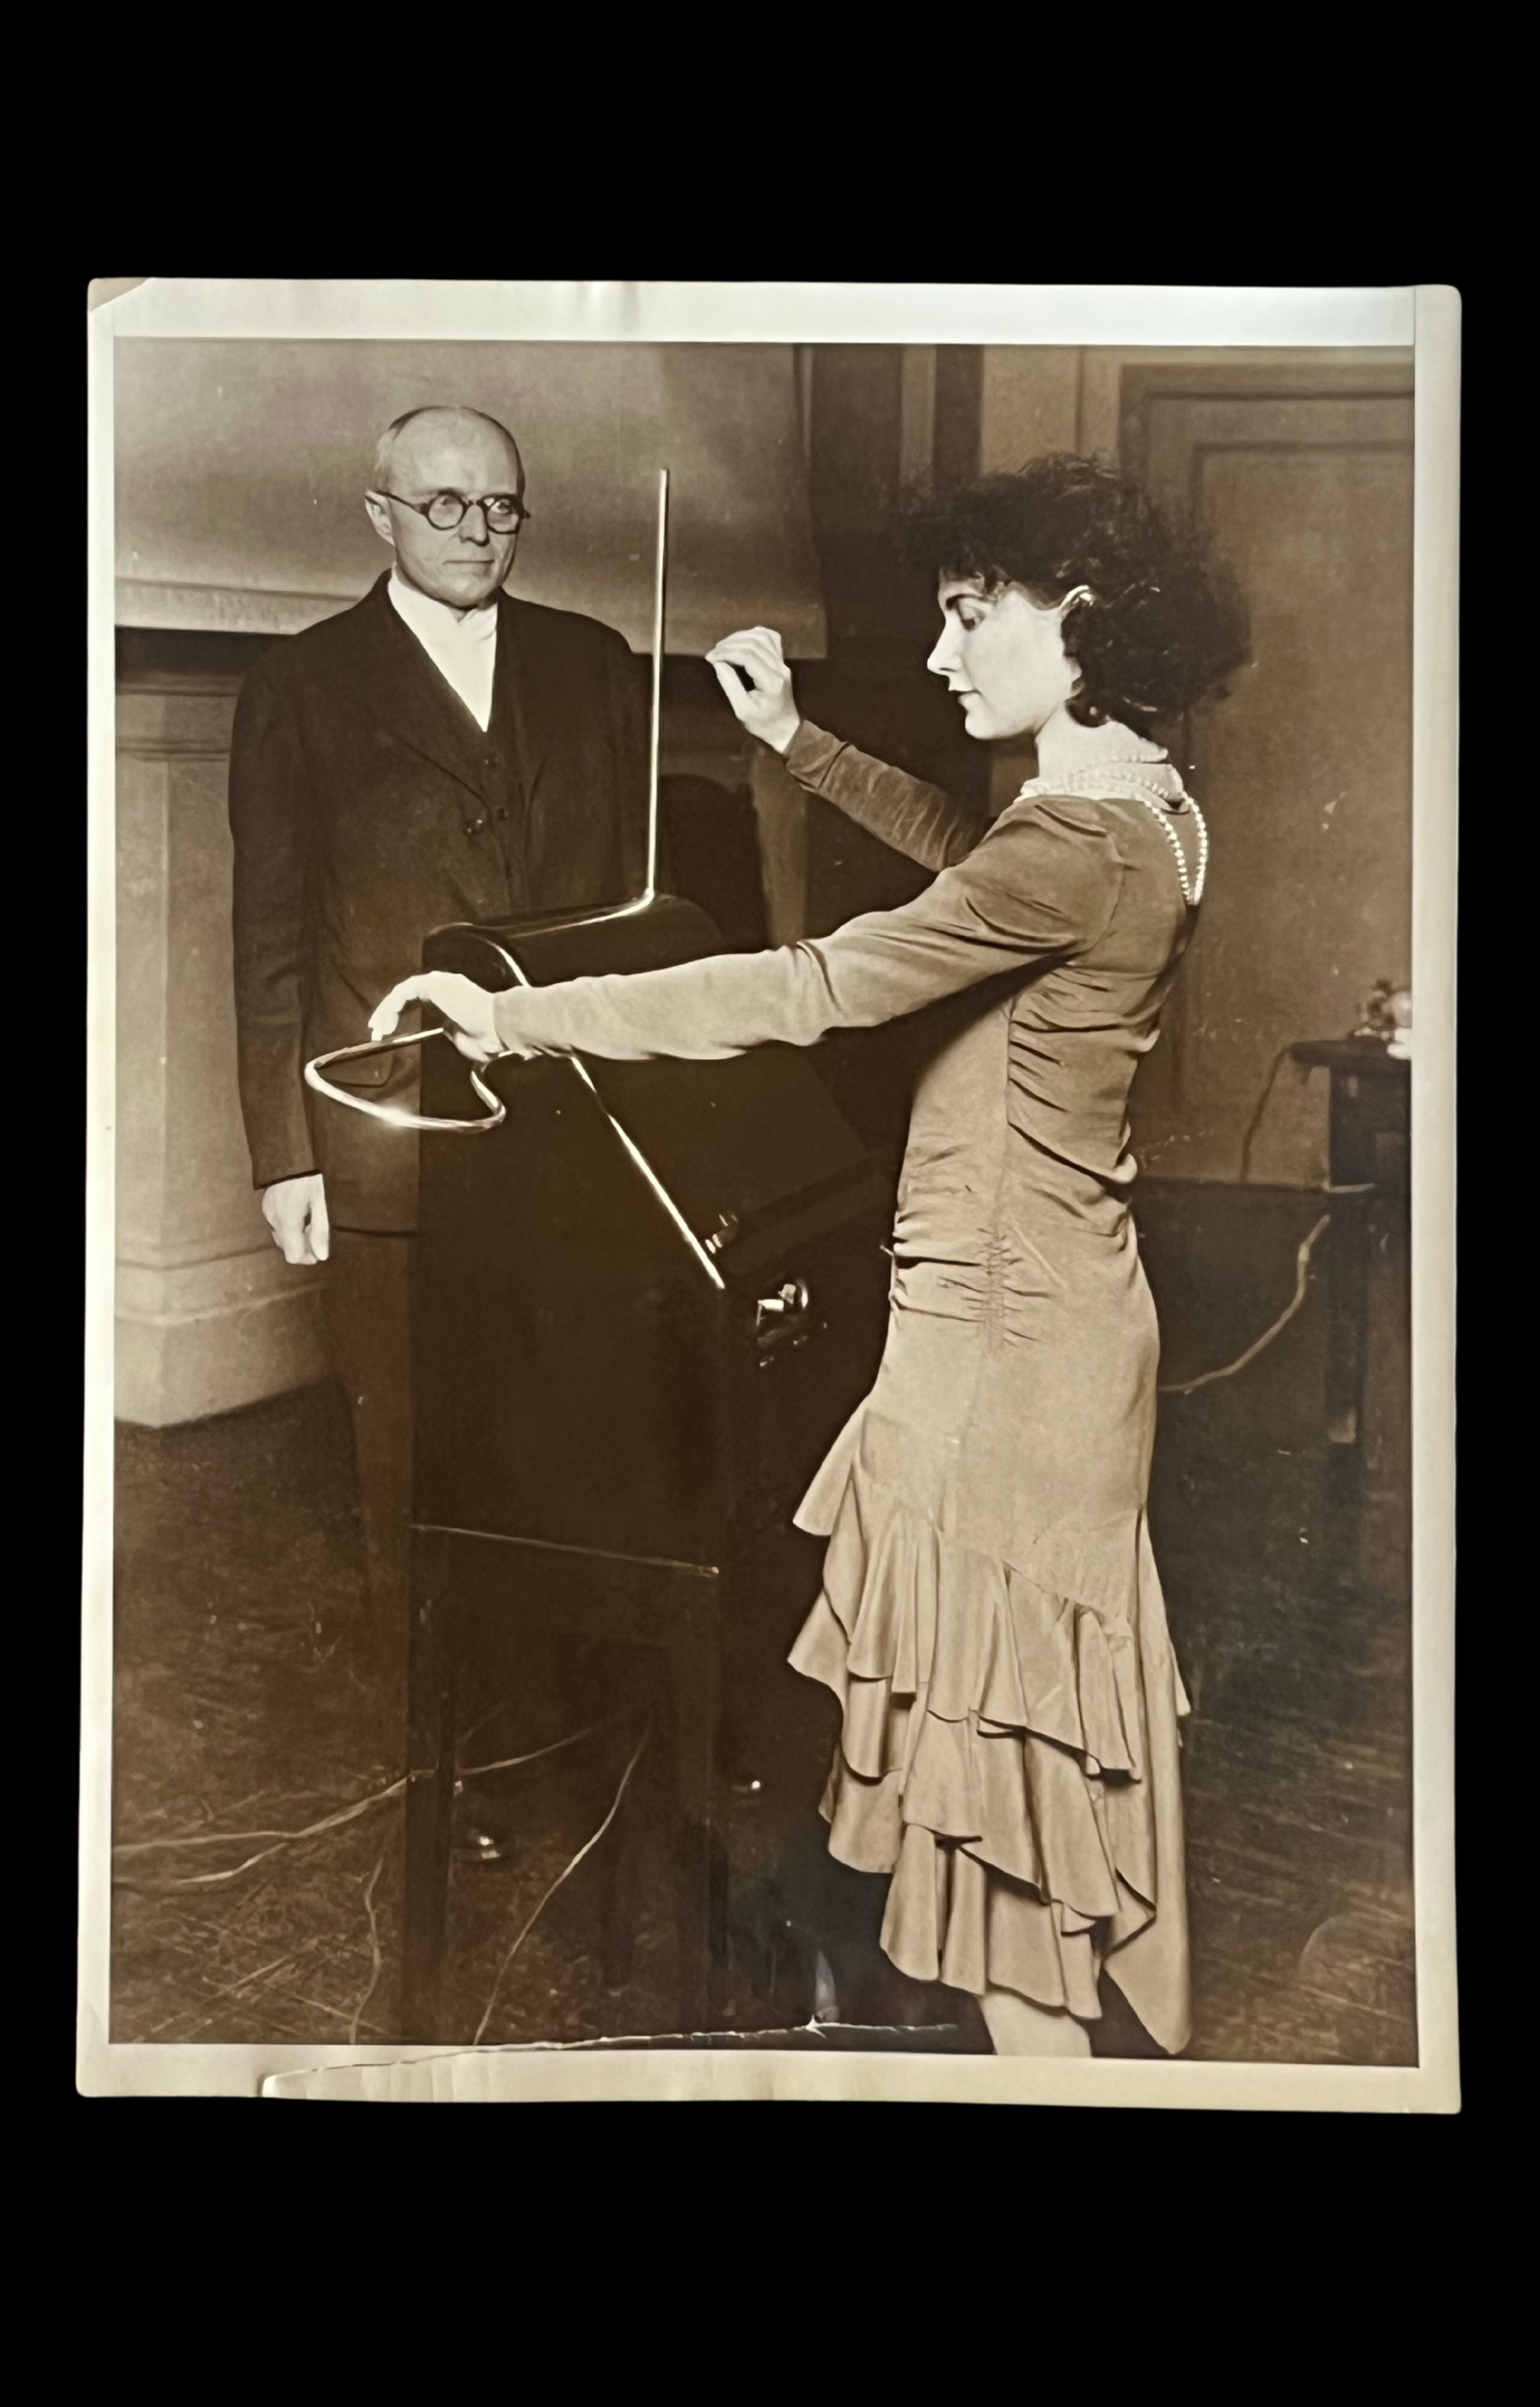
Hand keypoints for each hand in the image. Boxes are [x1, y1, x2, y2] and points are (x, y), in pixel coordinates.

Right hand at [263, 1172, 329, 1266]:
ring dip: (295, 1236)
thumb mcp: (321, 1202)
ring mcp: (267, 1211)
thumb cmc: (309, 1176)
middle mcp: (273, 1220)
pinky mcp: (266, 1203)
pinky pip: (276, 1223)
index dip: (307, 1258)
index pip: (293, 1255)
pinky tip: (300, 1213)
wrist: (288, 1153)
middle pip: (286, 1246)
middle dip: (302, 1247)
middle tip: (318, 1236)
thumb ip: (320, 1230)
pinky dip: (288, 1225)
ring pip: (280, 1235)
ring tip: (310, 1223)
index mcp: (287, 1222)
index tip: (319, 1252)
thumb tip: (321, 1256)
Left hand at [370, 971, 502, 1063]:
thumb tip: (445, 1033)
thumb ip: (449, 1031)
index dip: (399, 1013)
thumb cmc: (488, 1036)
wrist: (499, 1027)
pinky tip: (387, 1022)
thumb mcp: (462, 1037)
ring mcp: (439, 982)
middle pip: (406, 994)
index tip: (388, 1030)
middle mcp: (443, 984)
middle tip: (376, 1029)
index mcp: (450, 995)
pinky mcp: (434, 984)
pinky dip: (392, 1006)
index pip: (417, 999)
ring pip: (402, 992)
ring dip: (386, 1010)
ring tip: (377, 1028)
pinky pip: (405, 993)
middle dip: (387, 1012)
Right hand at [706, 627, 799, 754]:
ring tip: (724, 646)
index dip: (727, 653)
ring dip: (740, 637)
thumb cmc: (763, 724)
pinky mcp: (782, 661)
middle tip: (714, 653)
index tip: (711, 658)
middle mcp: (780, 669)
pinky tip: (742, 638)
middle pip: (754, 643)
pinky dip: (755, 633)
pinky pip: (772, 638)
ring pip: (763, 637)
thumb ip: (731, 685)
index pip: (748, 656)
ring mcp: (783, 663)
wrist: (785, 728)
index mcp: (771, 682)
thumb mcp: (742, 710)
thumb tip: (718, 663)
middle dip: (730, 644)